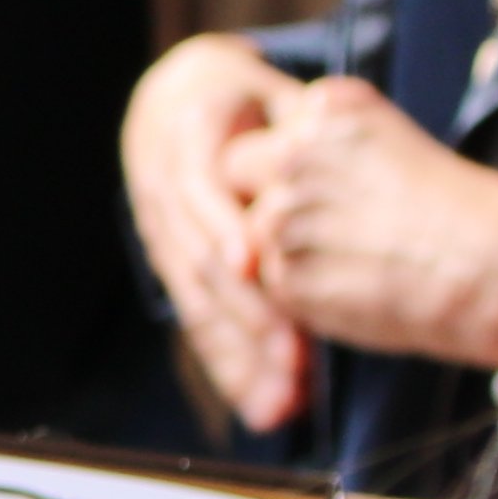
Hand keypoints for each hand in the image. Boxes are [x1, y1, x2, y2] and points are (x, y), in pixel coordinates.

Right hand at [120, 34, 315, 428]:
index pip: (202, 185)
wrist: (171, 102)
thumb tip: (336, 132)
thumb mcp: (269, 92)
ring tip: (282, 401)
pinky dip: (230, 367)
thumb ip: (300, 121)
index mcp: (189, 133)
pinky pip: (197, 322)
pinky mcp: (171, 268)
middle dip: (245, 314)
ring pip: (198, 300)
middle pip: (200, 257)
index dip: (224, 225)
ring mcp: (162, 231)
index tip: (255, 263)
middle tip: (292, 361)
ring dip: (239, 356)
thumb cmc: (244, 99)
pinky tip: (260, 407)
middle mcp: (165, 187)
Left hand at [234, 75, 497, 374]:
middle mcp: (295, 148)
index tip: (322, 186)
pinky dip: (299, 291)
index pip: (267, 122)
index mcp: (326, 106)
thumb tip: (275, 172)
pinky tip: (353, 288)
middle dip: (258, 197)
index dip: (285, 160)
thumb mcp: (390, 146)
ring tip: (353, 260)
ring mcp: (283, 211)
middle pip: (234, 167)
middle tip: (318, 227)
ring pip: (248, 231)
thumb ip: (326, 149)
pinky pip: (270, 282)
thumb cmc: (465, 211)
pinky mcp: (284, 272)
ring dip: (282, 250)